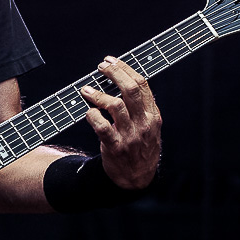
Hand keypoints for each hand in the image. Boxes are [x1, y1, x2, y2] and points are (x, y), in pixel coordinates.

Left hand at [81, 56, 161, 188]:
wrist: (137, 179)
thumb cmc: (140, 147)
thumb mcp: (148, 126)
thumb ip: (139, 106)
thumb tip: (122, 79)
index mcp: (152, 115)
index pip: (142, 85)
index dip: (125, 69)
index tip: (111, 60)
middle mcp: (143, 124)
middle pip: (130, 90)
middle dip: (114, 74)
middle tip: (100, 67)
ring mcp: (130, 136)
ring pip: (115, 106)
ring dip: (98, 95)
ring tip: (86, 90)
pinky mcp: (115, 148)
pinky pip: (102, 127)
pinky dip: (92, 116)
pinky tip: (88, 112)